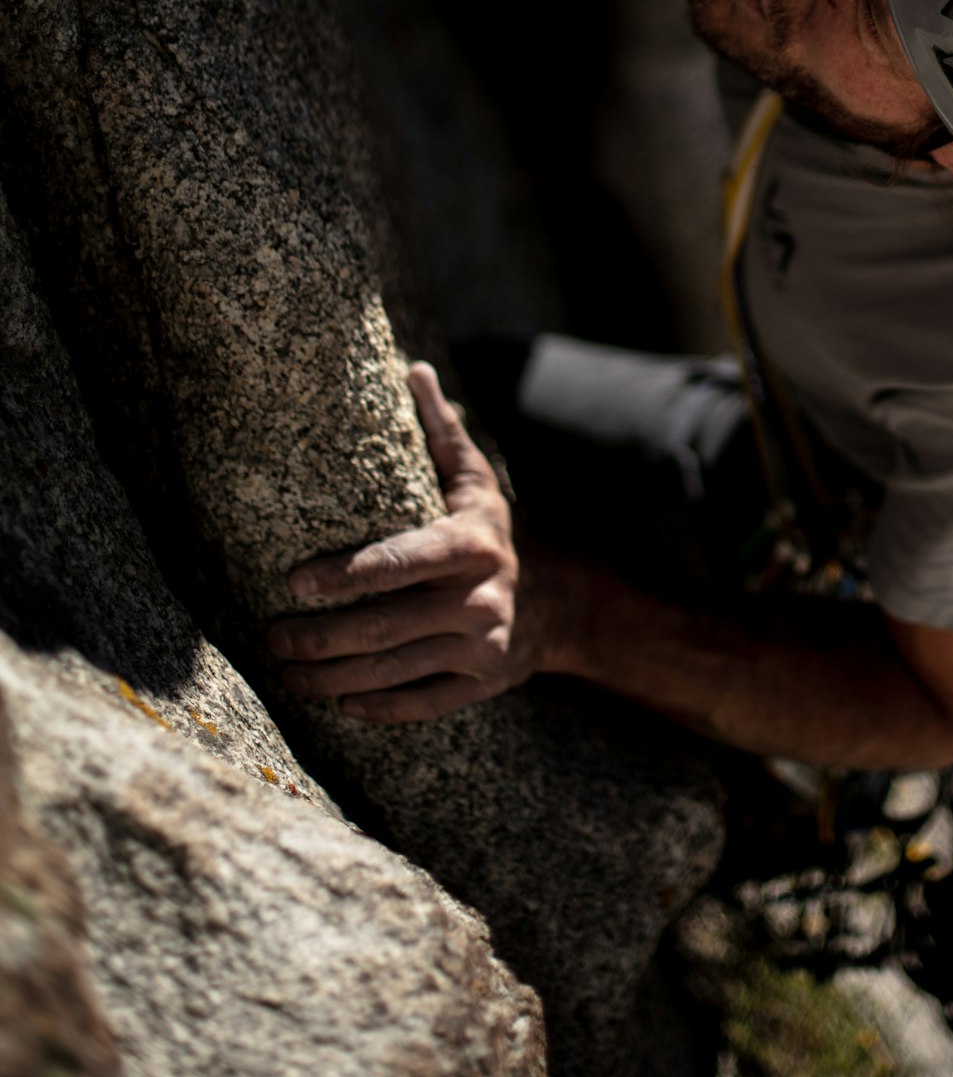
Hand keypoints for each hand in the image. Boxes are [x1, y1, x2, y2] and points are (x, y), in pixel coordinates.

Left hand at [265, 362, 532, 722]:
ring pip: (394, 670)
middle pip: (384, 626)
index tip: (293, 581)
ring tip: (288, 673)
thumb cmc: (490, 532)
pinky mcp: (482, 683)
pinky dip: (376, 708)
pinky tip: (338, 703)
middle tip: (271, 636)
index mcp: (470, 541)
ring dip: (332, 678)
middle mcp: (479, 596)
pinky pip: (422, 703)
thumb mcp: (474, 479)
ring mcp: (482, 644)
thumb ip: (441, 431)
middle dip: (320, 637)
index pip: (396, 562)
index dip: (343, 574)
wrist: (556, 602)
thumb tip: (414, 368)